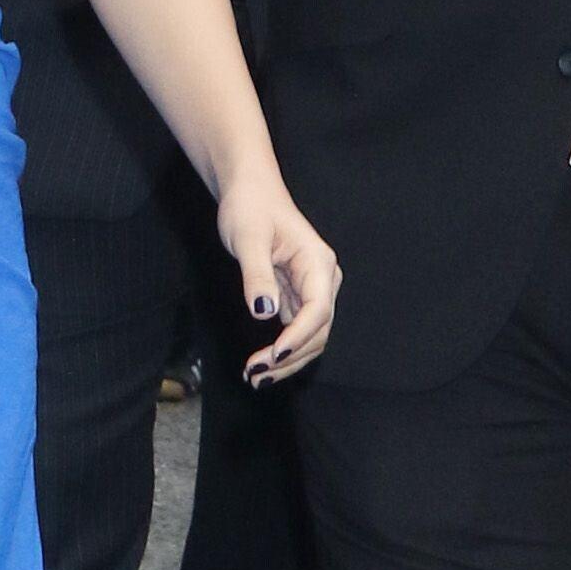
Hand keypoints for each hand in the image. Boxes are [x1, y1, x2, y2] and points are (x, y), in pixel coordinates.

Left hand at [217, 174, 340, 387]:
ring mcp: (311, 290)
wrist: (249, 193)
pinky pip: (296, 330)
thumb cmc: (250, 208)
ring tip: (256, 376)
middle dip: (291, 357)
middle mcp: (321, 279)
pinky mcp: (298, 296)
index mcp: (317, 263)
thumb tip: (265, 312)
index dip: (298, 336)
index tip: (274, 355)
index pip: (317, 310)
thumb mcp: (248, 239)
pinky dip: (281, 350)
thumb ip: (257, 276)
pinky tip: (261, 363)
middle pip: (318, 330)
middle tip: (256, 374)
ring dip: (287, 360)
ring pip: (309, 336)